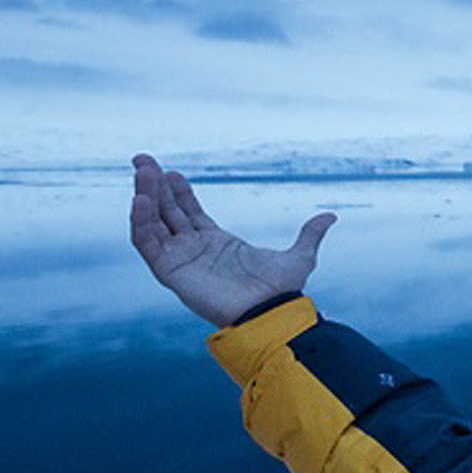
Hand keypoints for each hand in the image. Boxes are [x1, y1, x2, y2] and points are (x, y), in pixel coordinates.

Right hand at [129, 154, 337, 326]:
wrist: (270, 313)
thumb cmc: (281, 291)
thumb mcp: (299, 256)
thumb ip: (309, 234)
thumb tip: (331, 216)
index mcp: (217, 244)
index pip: (189, 211)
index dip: (178, 191)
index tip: (169, 171)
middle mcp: (194, 250)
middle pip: (166, 211)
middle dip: (153, 185)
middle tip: (142, 160)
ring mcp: (180, 260)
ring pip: (152, 222)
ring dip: (144, 195)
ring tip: (141, 171)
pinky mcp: (170, 271)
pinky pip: (147, 243)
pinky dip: (140, 221)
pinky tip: (140, 199)